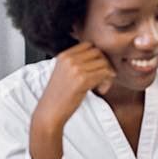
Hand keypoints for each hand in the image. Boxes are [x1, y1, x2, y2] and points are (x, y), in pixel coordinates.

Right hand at [28, 43, 114, 158]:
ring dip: (107, 75)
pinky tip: (101, 90)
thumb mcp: (64, 73)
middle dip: (104, 64)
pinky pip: (104, 74)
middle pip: (98, 52)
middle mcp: (69, 59)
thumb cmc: (59, 96)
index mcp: (63, 55)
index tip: (97, 69)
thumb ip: (77, 63)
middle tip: (102, 79)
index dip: (97, 56)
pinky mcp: (82, 80)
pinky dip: (107, 82)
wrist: (50, 112)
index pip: (89, 45)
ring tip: (101, 86)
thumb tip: (101, 58)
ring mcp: (75, 68)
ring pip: (103, 63)